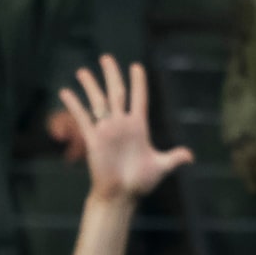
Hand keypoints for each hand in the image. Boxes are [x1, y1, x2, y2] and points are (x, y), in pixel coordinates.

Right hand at [58, 56, 194, 205]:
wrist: (121, 196)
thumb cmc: (140, 183)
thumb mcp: (160, 167)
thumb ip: (174, 158)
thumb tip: (190, 156)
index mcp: (139, 127)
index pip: (139, 98)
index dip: (138, 82)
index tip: (136, 66)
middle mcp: (122, 124)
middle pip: (117, 93)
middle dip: (112, 75)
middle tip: (106, 58)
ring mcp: (107, 130)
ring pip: (98, 102)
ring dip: (91, 86)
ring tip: (82, 71)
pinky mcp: (94, 139)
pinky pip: (83, 119)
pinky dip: (75, 105)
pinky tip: (65, 92)